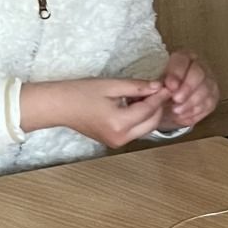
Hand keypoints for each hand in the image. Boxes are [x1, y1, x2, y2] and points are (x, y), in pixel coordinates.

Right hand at [21, 77, 171, 146]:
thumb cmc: (80, 93)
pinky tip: (135, 104)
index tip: (167, 85)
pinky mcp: (115, 142)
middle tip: (158, 89)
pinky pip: (135, 130)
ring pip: (146, 128)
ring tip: (145, 94)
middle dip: (157, 106)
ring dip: (150, 112)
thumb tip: (158, 86)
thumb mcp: (111, 85)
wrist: (59, 106)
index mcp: (119, 124)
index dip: (160, 96)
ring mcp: (118, 143)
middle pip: (152, 123)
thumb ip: (136, 86)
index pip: (149, 110)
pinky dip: (140, 118)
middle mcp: (121, 138)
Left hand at [159, 50, 218, 128]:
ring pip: (205, 90)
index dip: (177, 73)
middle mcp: (199, 66)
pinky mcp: (213, 97)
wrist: (170, 102)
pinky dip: (194, 112)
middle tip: (176, 99)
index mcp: (184, 57)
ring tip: (176, 111)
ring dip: (190, 103)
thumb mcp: (158, 83)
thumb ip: (160, 83)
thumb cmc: (163, 89)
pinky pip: (208, 104)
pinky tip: (183, 117)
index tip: (170, 86)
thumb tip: (164, 88)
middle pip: (198, 74)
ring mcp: (209, 82)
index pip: (183, 60)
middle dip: (187, 88)